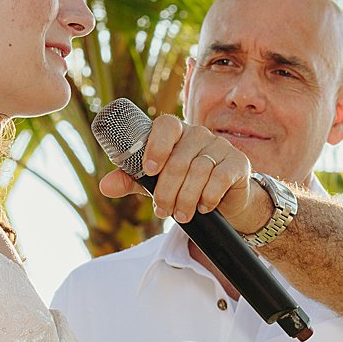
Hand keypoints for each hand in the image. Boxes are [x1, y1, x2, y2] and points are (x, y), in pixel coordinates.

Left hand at [95, 114, 268, 232]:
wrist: (225, 199)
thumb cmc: (185, 185)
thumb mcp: (155, 183)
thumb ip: (132, 180)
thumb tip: (104, 186)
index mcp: (177, 133)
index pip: (166, 126)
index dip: (156, 147)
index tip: (148, 172)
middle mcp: (199, 134)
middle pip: (179, 159)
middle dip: (167, 190)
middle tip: (162, 211)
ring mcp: (220, 146)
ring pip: (199, 171)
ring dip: (186, 198)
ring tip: (180, 215)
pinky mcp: (238, 162)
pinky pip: (220, 178)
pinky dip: (208, 196)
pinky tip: (203, 207)